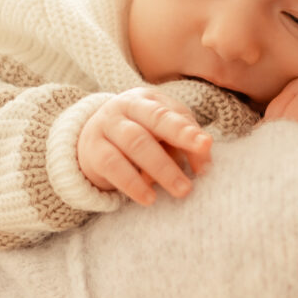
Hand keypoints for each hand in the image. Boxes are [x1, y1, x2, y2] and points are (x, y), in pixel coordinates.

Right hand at [76, 87, 213, 204]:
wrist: (91, 142)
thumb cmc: (138, 135)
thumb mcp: (161, 133)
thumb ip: (184, 143)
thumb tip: (203, 167)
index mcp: (147, 99)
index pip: (170, 112)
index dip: (187, 129)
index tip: (206, 145)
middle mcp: (125, 107)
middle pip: (154, 120)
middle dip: (178, 143)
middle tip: (199, 167)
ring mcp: (106, 126)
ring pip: (136, 142)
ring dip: (161, 168)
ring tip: (181, 190)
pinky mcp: (93, 150)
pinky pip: (113, 165)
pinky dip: (133, 183)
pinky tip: (149, 198)